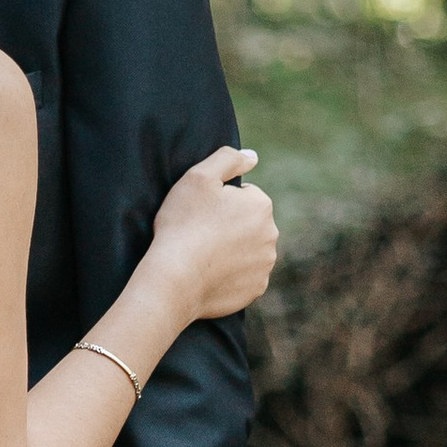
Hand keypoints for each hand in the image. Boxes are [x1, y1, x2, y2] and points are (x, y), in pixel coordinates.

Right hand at [148, 145, 278, 321]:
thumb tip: (252, 157)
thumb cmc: (183, 224)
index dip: (219, 202)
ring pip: (249, 250)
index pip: (243, 196)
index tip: (200, 214)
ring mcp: (265, 265)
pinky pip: (245, 277)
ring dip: (232, 250)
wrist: (175, 279)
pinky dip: (231, 275)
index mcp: (261, 205)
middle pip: (248, 224)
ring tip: (204, 255)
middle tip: (200, 234)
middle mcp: (271, 235)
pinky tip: (210, 275)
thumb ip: (228, 158)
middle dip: (230, 226)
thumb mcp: (198, 177)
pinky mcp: (256, 289)